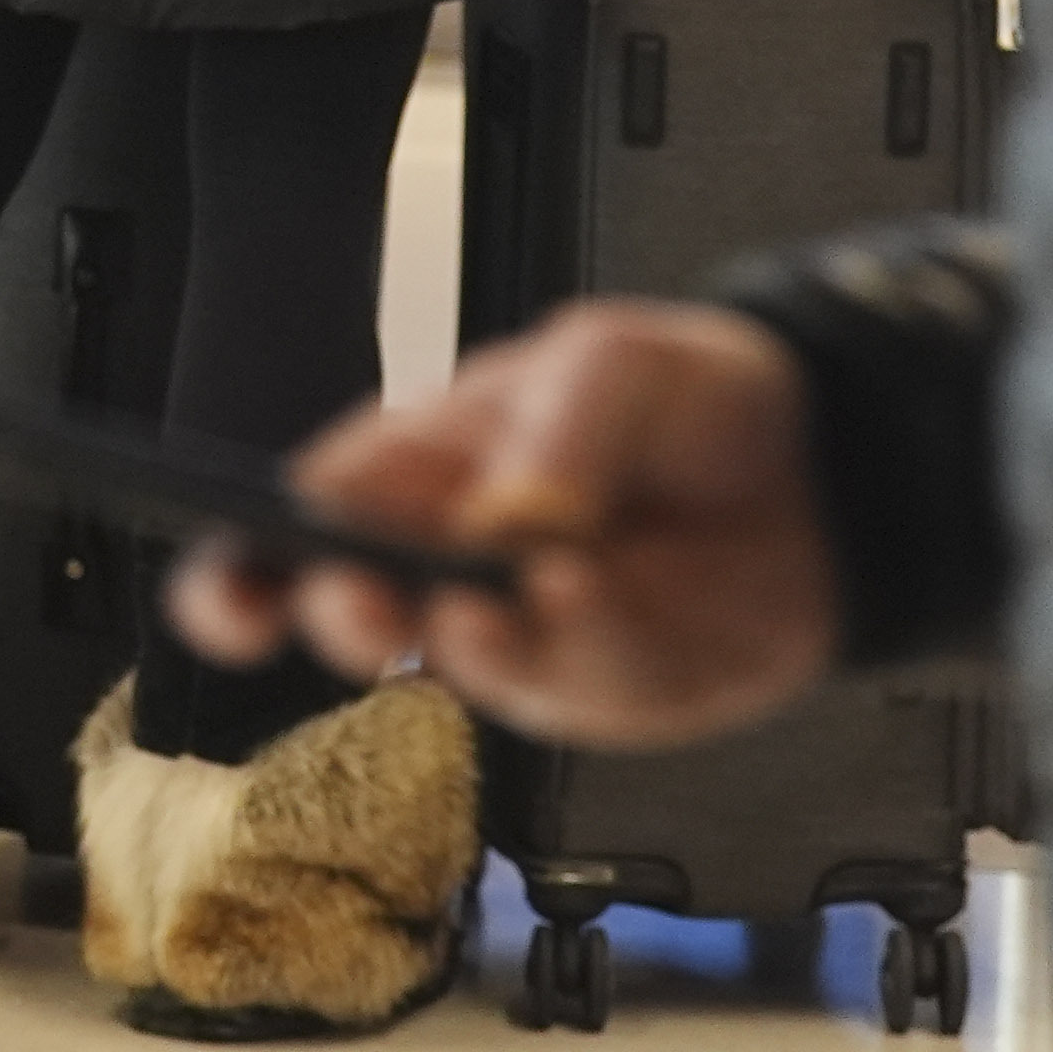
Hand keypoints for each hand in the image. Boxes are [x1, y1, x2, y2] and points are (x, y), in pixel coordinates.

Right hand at [169, 299, 838, 750]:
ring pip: (460, 665)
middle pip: (349, 613)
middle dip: (343, 617)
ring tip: (518, 591)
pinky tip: (595, 596)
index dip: (239, 571)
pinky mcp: (603, 689)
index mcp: (415, 470)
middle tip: (369, 601)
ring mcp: (522, 636)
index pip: (297, 521)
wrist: (822, 477)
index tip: (230, 598)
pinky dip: (581, 649)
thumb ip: (554, 425)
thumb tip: (503, 518)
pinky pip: (573, 690)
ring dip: (478, 643)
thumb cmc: (682, 403)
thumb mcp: (613, 360)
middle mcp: (448, 563)